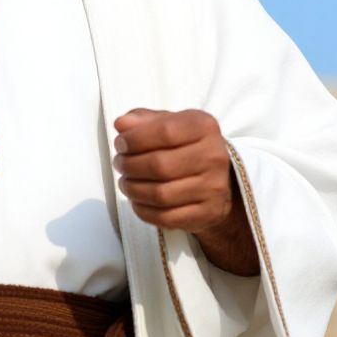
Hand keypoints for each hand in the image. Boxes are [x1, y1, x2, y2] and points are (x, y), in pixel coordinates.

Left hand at [113, 108, 259, 275]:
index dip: (134, 139)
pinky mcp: (209, 213)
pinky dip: (144, 210)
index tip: (120, 144)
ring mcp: (214, 187)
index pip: (164, 132)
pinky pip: (167, 217)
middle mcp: (214, 156)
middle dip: (129, 166)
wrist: (216, 176)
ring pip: (161, 194)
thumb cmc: (183, 144)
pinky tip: (137, 200)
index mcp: (204, 127)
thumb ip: (141, 119)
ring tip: (125, 182)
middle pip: (159, 165)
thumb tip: (121, 124)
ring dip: (133, 189)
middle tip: (119, 164)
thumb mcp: (166, 123)